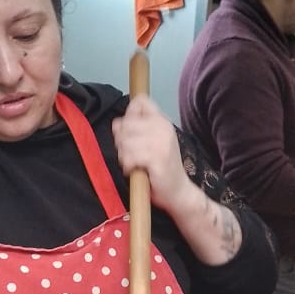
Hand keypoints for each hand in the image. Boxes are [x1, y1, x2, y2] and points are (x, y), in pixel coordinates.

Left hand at [112, 96, 188, 213]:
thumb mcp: (151, 143)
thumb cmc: (161, 168)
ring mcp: (161, 143)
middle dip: (121, 141)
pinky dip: (127, 166)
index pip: (140, 102)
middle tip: (129, 154)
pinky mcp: (157, 159)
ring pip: (125, 142)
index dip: (129, 115)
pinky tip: (134, 170)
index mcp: (162, 121)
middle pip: (126, 123)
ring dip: (123, 156)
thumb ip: (135, 129)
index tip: (131, 132)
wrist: (178, 191)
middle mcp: (163, 128)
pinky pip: (130, 157)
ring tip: (132, 163)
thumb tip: (116, 123)